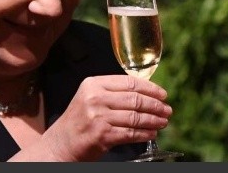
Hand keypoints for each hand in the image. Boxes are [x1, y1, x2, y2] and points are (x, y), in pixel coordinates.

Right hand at [20, 75, 171, 160]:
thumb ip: (113, 92)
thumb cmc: (78, 122)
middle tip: (167, 110)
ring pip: (135, 117)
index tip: (163, 94)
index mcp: (94, 84)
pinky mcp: (102, 135)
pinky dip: (144, 134)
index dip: (150, 88)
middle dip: (156, 105)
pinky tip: (151, 133)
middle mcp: (95, 98)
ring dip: (153, 120)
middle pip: (135, 99)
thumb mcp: (90, 98)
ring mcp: (98, 116)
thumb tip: (146, 92)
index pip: (129, 82)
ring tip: (163, 122)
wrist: (60, 145)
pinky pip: (130, 133)